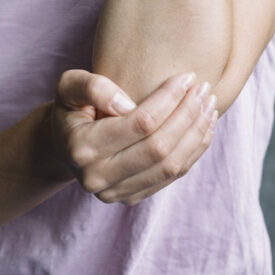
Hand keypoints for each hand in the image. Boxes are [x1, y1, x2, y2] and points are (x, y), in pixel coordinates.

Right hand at [42, 69, 217, 205]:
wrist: (64, 145)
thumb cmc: (71, 108)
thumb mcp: (69, 86)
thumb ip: (92, 87)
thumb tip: (126, 104)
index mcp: (82, 148)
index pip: (139, 123)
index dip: (168, 99)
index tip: (187, 77)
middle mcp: (98, 178)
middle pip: (159, 148)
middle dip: (188, 115)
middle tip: (204, 89)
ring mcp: (116, 193)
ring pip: (170, 165)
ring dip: (196, 133)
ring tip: (209, 105)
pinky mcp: (132, 198)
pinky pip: (172, 176)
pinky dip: (194, 150)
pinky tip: (204, 126)